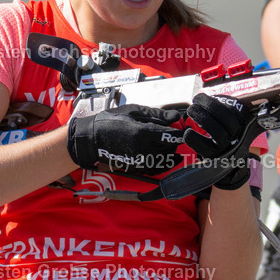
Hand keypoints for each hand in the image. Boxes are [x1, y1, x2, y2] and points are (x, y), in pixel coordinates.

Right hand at [67, 105, 184, 174]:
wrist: (92, 139)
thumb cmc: (111, 121)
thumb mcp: (134, 111)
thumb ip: (157, 114)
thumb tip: (177, 116)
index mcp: (142, 133)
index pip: (170, 136)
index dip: (181, 132)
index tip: (186, 129)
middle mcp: (142, 149)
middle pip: (170, 147)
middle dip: (175, 140)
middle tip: (176, 133)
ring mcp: (140, 160)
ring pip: (166, 159)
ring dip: (172, 151)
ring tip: (172, 144)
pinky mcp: (137, 167)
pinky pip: (158, 168)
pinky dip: (167, 163)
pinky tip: (172, 158)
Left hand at [184, 94, 258, 190]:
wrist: (232, 163)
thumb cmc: (226, 136)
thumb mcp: (230, 122)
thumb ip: (224, 110)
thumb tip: (208, 98)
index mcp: (241, 124)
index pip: (230, 110)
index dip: (211, 102)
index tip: (198, 98)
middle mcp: (237, 136)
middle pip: (226, 119)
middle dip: (207, 109)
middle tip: (193, 105)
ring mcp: (228, 148)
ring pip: (218, 133)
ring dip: (202, 120)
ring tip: (190, 113)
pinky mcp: (216, 158)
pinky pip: (205, 148)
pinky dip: (194, 139)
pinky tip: (187, 132)